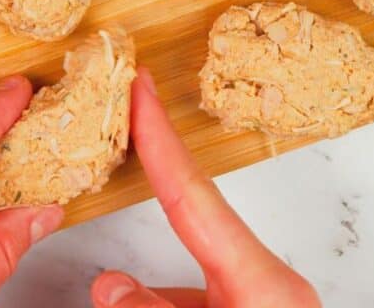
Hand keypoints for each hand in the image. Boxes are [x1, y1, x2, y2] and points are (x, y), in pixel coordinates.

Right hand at [91, 67, 320, 307]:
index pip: (194, 193)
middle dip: (156, 165)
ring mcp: (257, 300)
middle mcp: (264, 282)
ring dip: (146, 284)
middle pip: (192, 214)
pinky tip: (133, 306)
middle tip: (132, 112)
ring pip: (188, 267)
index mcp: (262, 281)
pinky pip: (194, 298)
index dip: (160, 137)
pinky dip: (159, 303)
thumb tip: (109, 285)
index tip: (141, 87)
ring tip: (110, 295)